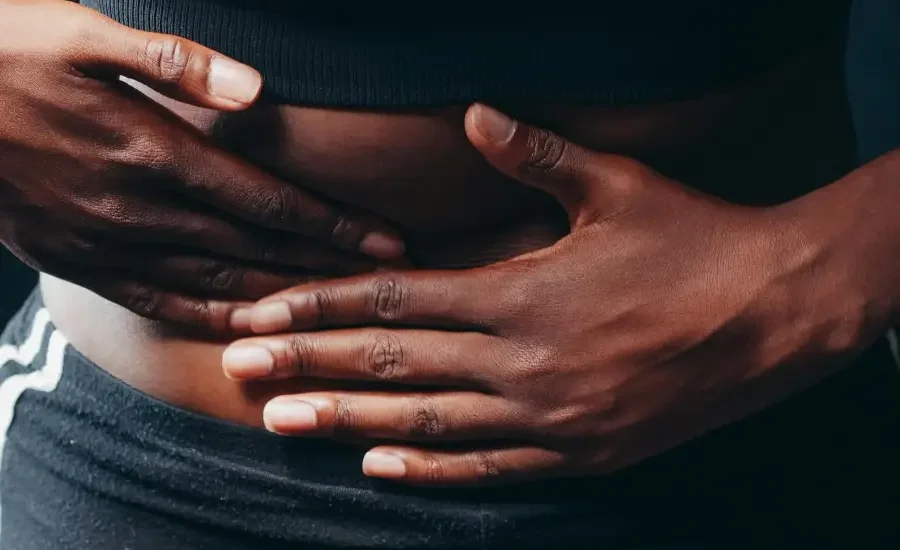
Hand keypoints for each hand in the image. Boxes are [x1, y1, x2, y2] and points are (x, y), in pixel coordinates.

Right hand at [0, 0, 402, 330]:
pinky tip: (246, 323)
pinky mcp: (77, 262)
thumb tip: (257, 90)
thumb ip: (174, 63)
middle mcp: (139, 208)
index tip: (388, 243)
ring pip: (216, 280)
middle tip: (388, 286)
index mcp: (153, 150)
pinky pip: (156, 300)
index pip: (268, 199)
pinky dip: (209, 313)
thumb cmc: (3, 53)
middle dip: (328, 267)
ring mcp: (107, 243)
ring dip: (282, 296)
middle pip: (256, 247)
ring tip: (337, 311)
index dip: (333, 225)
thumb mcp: (84, 34)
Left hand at [222, 104, 865, 485]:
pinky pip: (490, 467)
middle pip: (394, 362)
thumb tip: (476, 113)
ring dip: (348, 422)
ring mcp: (550, 416)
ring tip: (282, 423)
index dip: (322, 305)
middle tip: (238, 370)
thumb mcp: (617, 186)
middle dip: (309, 364)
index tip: (264, 313)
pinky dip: (431, 468)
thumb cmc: (696, 241)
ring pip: (428, 421)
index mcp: (522, 290)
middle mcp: (524, 359)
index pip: (396, 298)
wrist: (778, 313)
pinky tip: (379, 467)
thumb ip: (536, 154)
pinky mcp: (581, 453)